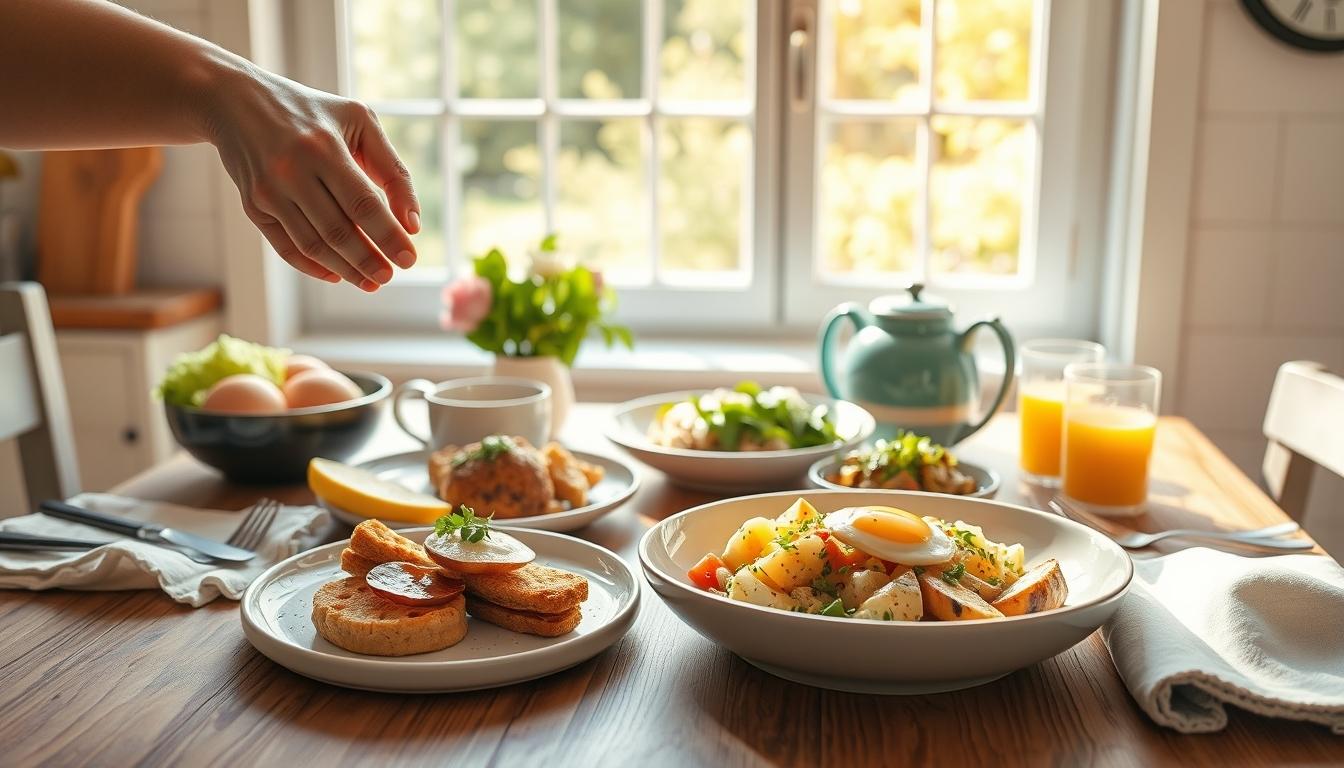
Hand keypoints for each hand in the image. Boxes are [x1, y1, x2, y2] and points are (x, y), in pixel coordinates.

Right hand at [206, 66, 419, 290]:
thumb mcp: (359, 122)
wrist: (236, 101)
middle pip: (338, 231)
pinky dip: (314, 267)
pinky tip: (337, 274)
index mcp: (323, 146)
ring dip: (346, 270)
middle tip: (390, 276)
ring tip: (371, 281)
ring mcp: (268, 191)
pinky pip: (287, 248)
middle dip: (369, 260)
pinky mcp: (252, 206)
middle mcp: (291, 170)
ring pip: (313, 245)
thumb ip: (392, 170)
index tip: (409, 259)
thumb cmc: (312, 114)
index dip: (389, 236)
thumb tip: (412, 224)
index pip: (363, 204)